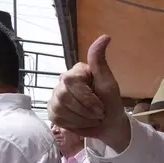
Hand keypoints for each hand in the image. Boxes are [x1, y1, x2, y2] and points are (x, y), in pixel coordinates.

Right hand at [48, 35, 129, 150]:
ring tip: (91, 119)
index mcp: (77, 71)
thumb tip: (105, 36)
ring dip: (80, 119)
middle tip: (98, 114)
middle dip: (84, 111)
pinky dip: (72, 125)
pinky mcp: (53, 110)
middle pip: (63, 96)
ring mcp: (56, 95)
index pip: (71, 81)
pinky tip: (81, 122)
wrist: (109, 125)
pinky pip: (56, 118)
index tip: (101, 107)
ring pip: (59, 109)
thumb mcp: (109, 83)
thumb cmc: (111, 104)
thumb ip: (100, 62)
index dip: (87, 99)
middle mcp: (64, 80)